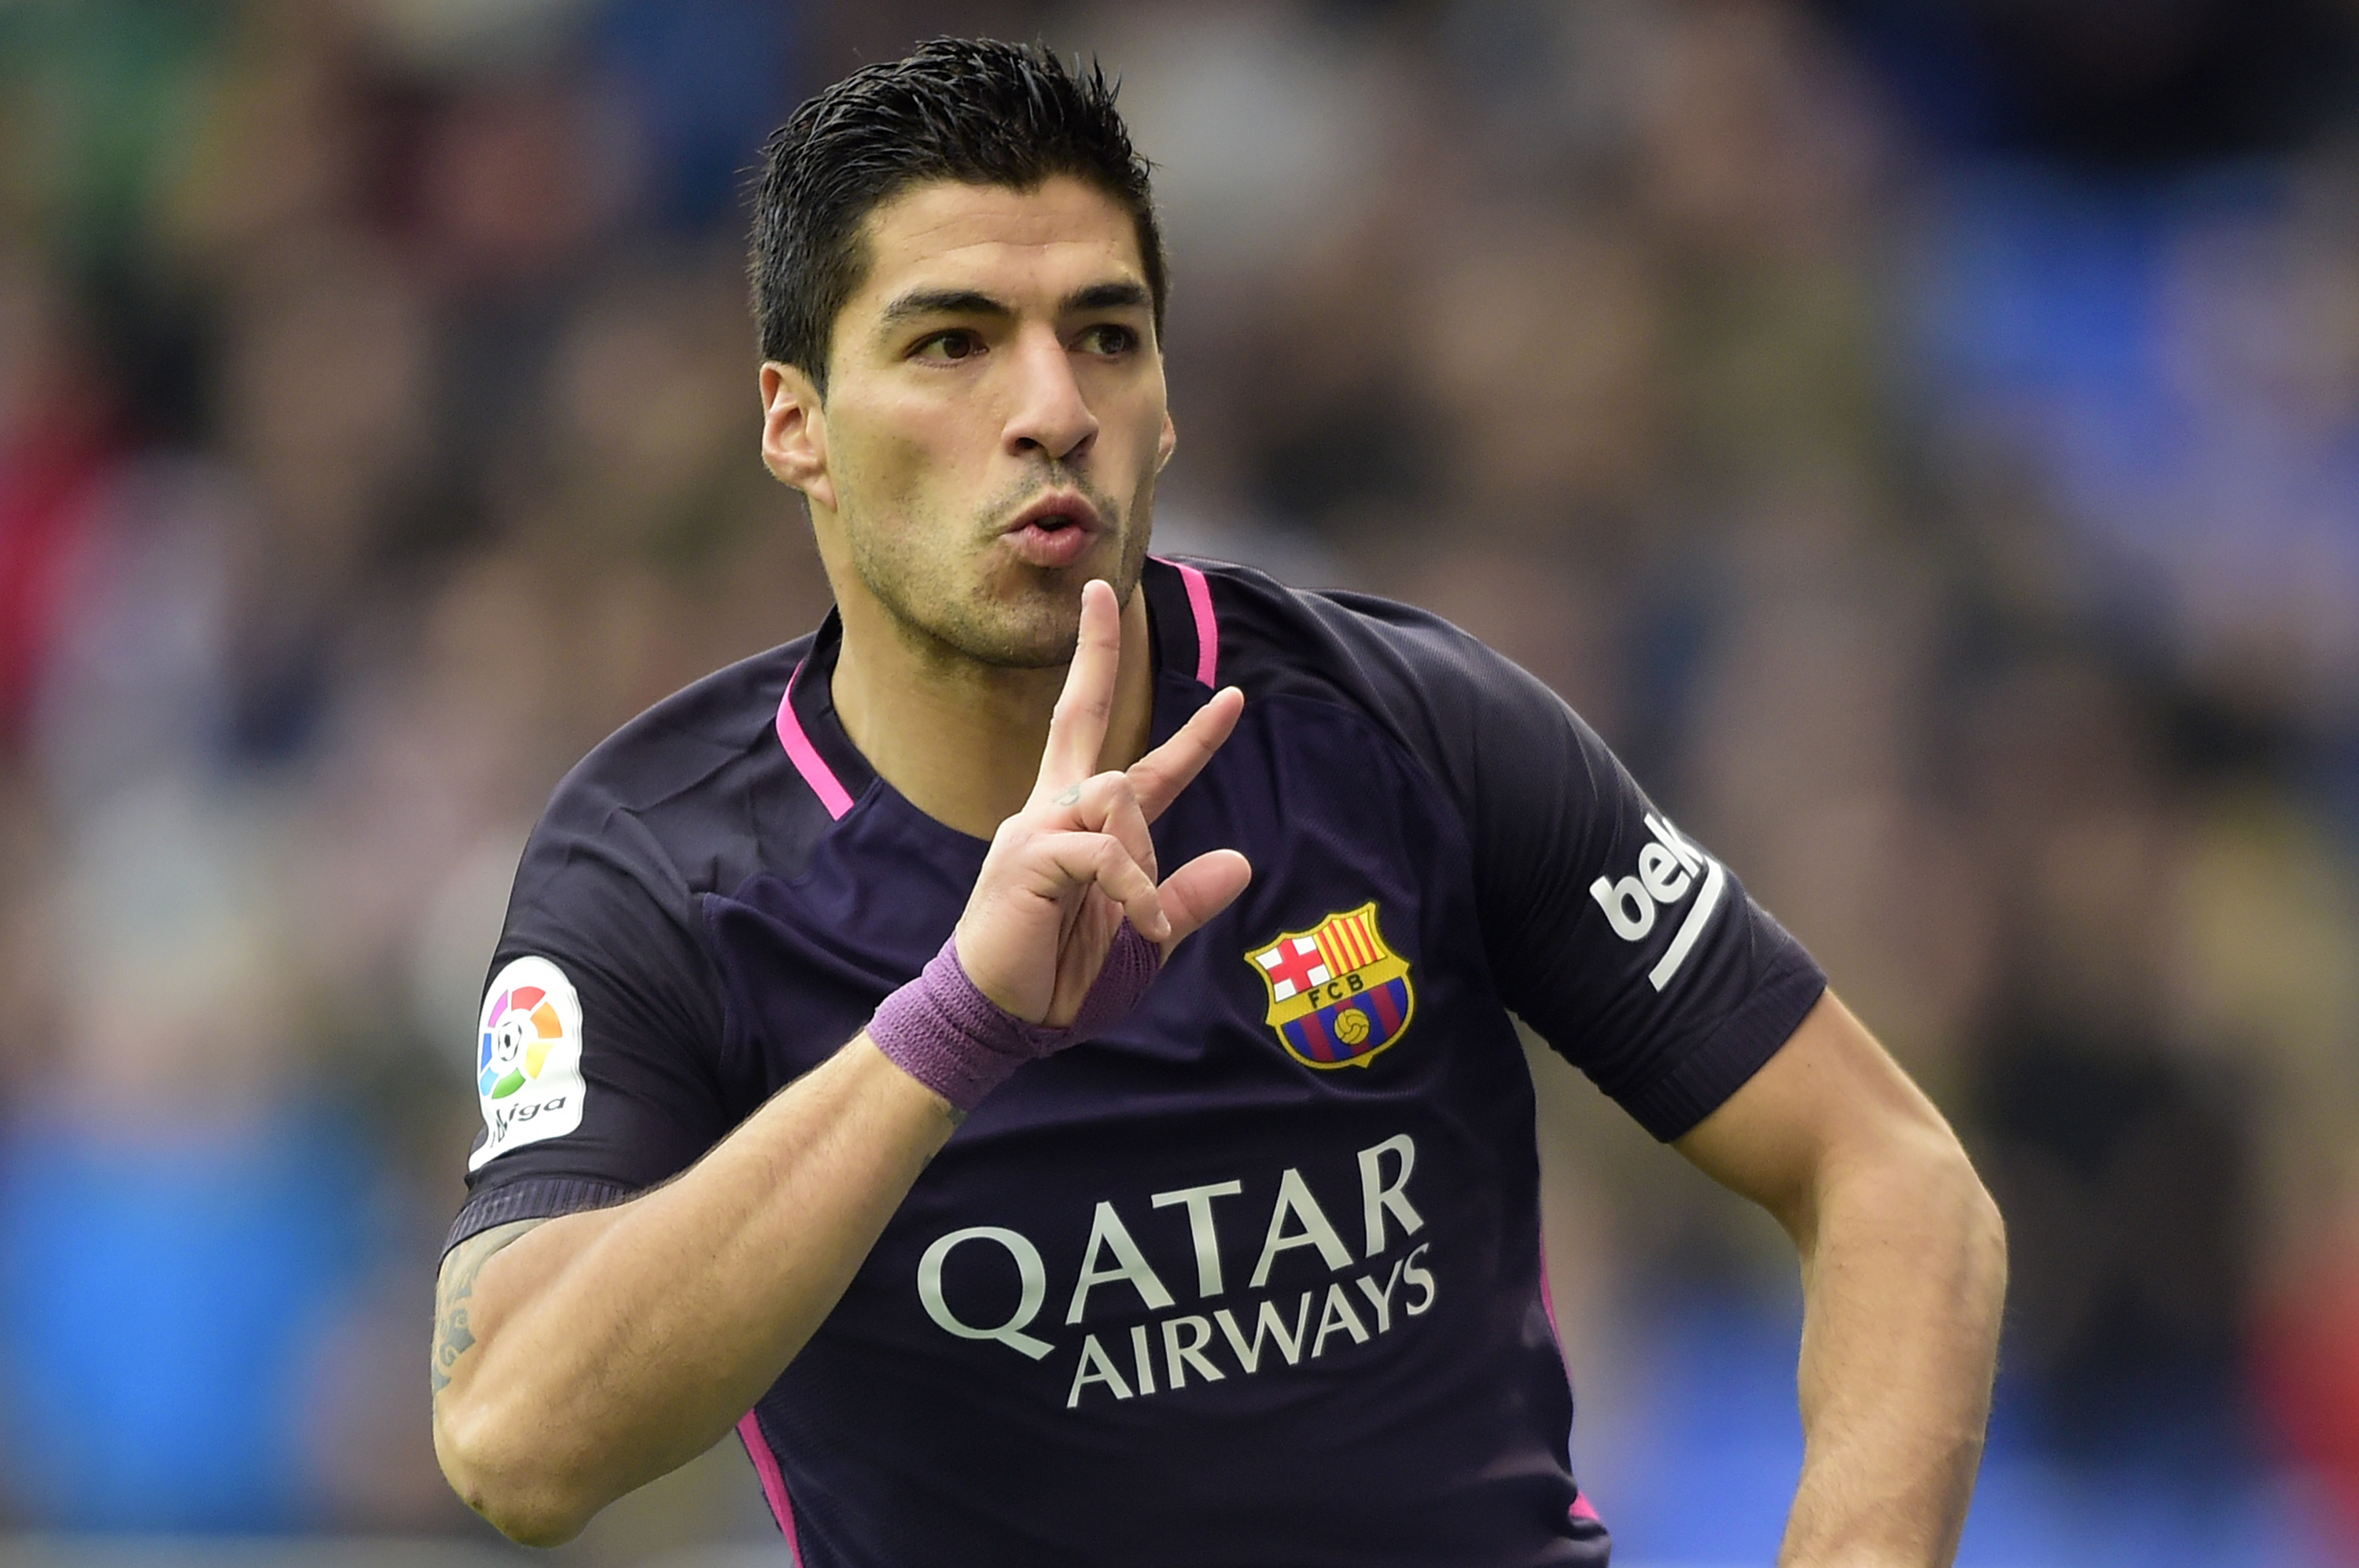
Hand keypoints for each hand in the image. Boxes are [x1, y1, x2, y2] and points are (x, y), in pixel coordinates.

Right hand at [952, 579, 1251, 1026]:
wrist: (999, 1021)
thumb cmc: (1059, 982)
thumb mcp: (1143, 942)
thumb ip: (1182, 900)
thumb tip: (1240, 862)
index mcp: (1081, 829)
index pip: (1141, 768)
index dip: (1193, 736)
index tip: (1233, 697)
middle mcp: (1052, 812)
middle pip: (1079, 712)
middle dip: (1094, 649)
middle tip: (1102, 587)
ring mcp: (1034, 829)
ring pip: (1116, 790)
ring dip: (1142, 858)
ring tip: (1135, 919)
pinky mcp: (1028, 856)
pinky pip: (1105, 850)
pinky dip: (1134, 892)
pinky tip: (1137, 926)